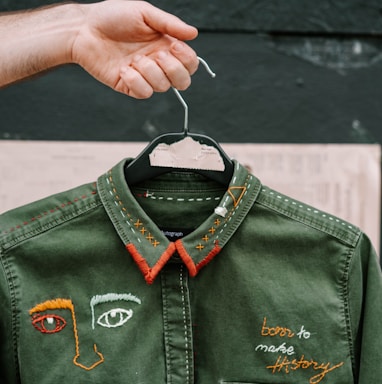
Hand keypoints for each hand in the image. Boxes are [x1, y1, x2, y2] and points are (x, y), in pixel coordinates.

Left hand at [72, 0, 198, 97]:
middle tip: (157, 55)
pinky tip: (124, 69)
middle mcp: (158, 63)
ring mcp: (144, 76)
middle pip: (183, 81)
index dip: (187, 59)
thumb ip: (170, 24)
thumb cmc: (112, 17)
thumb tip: (194, 33)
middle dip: (174, 70)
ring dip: (150, 72)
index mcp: (165, 46)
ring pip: (163, 87)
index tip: (173, 46)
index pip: (190, 63)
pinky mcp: (130, 86)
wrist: (84, 29)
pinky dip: (135, 81)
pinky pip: (144, 93)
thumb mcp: (144, 13)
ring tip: (133, 58)